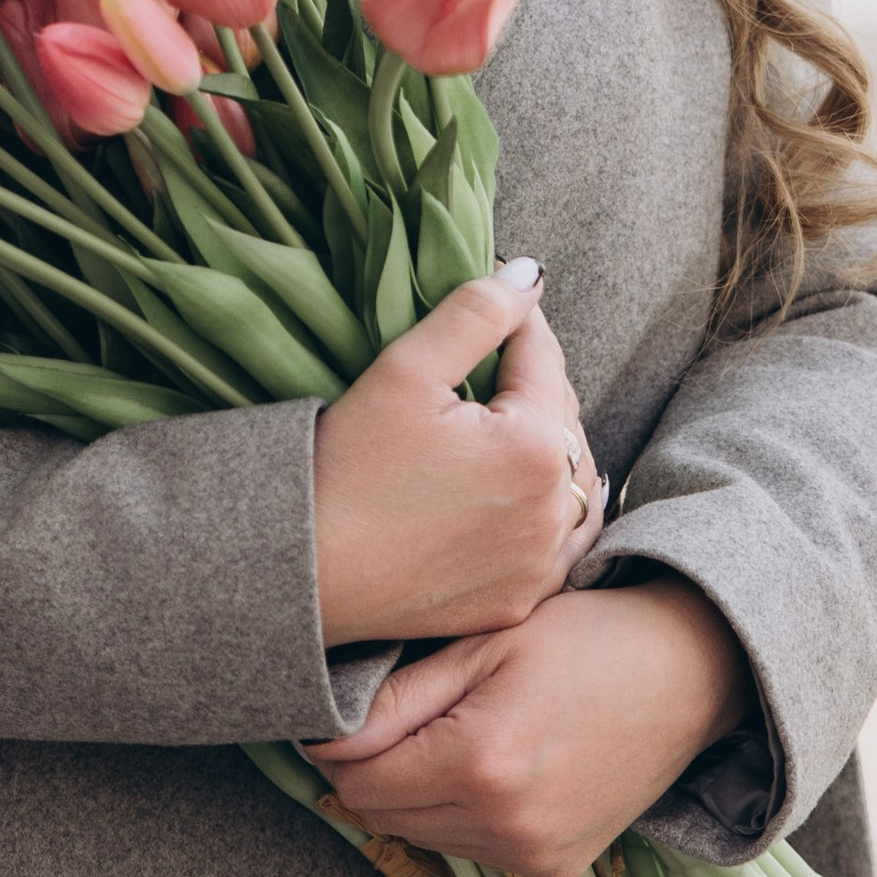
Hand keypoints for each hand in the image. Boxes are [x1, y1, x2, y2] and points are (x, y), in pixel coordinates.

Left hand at [301, 580, 752, 876]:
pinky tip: (491, 764)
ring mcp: (533, 856)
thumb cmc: (583, 638)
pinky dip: (460, 814)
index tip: (339, 711)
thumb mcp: (485, 643)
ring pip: (419, 836)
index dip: (336, 745)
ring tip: (453, 732)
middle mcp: (506, 826)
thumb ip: (399, 696)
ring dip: (415, 793)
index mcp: (481, 763)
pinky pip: (469, 850)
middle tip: (397, 713)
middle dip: (372, 768)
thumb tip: (324, 738)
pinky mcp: (555, 870)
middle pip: (381, 814)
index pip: (357, 779)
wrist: (685, 674)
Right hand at [310, 265, 603, 650]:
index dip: (519, 322)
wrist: (302, 571)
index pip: (545, 359)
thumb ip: (475, 314)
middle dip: (533, 386)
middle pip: (565, 420)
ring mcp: (540, 565)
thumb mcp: (405, 372)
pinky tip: (523, 494)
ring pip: (573, 484)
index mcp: (537, 446)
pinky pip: (559, 545)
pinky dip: (550, 513)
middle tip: (491, 364)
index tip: (496, 302)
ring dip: (553, 449)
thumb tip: (529, 274)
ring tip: (511, 424)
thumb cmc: (346, 467)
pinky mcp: (519, 602)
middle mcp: (555, 511)